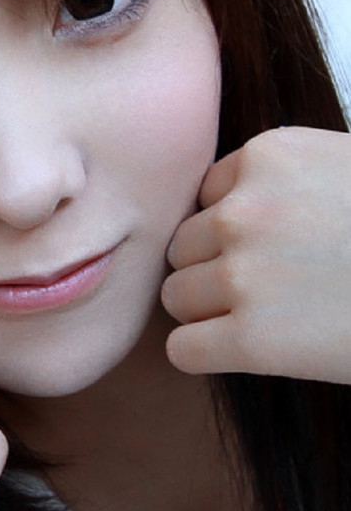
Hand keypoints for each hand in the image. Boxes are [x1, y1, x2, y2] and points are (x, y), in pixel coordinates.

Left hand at [161, 127, 350, 382]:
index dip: (237, 229)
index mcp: (269, 155)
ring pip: (176, 296)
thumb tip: (218, 212)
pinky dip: (207, 355)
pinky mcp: (252, 338)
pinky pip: (183, 349)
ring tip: (269, 320)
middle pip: (184, 246)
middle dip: (216, 269)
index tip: (279, 250)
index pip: (207, 196)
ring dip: (209, 312)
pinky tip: (250, 353)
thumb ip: (283, 181)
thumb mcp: (344, 170)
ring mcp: (244, 272)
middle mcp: (244, 207)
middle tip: (274, 290)